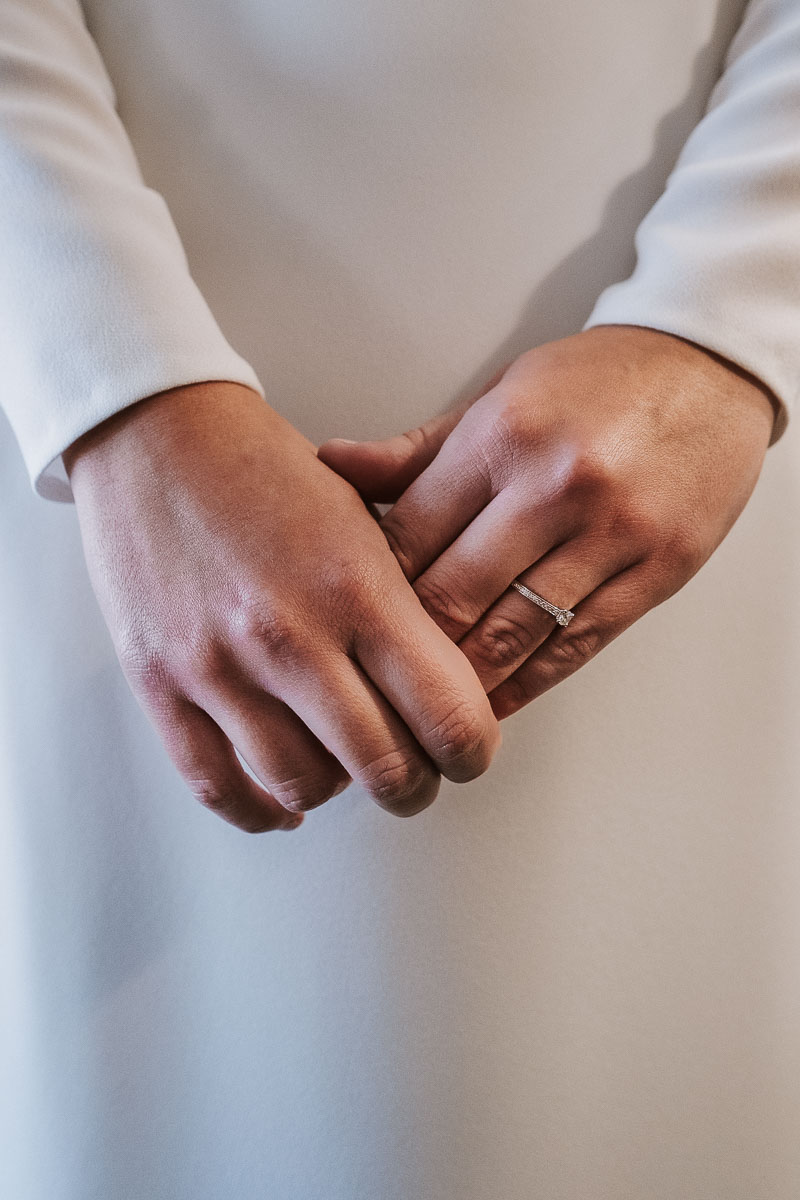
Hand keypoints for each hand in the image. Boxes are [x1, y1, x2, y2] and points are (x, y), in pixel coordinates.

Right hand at [64, 381, 499, 832]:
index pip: (448, 715)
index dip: (472, 750)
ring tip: (349, 770)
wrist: (156, 433)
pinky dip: (261, 810)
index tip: (468, 750)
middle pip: (386, 768)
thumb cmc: (265, 471)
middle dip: (417, 784)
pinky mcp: (161, 683)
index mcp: (357, 589)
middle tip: (419, 773)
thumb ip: (407, 606)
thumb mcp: (364, 519)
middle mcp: (291, 636)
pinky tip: (286, 803)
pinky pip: (217, 785)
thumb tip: (444, 687)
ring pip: (306, 785)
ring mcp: (219, 666)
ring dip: (341, 791)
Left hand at [318, 326, 776, 717]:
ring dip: (461, 681)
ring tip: (424, 706)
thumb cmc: (598, 382)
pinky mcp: (657, 572)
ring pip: (512, 634)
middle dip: (406, 644)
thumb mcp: (498, 397)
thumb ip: (416, 451)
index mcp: (503, 436)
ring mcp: (612, 534)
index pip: (410, 533)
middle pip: (452, 594)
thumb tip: (332, 467)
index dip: (370, 586)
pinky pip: (575, 648)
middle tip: (374, 675)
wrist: (710, 369)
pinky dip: (525, 685)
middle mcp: (555, 486)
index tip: (350, 615)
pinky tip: (492, 700)